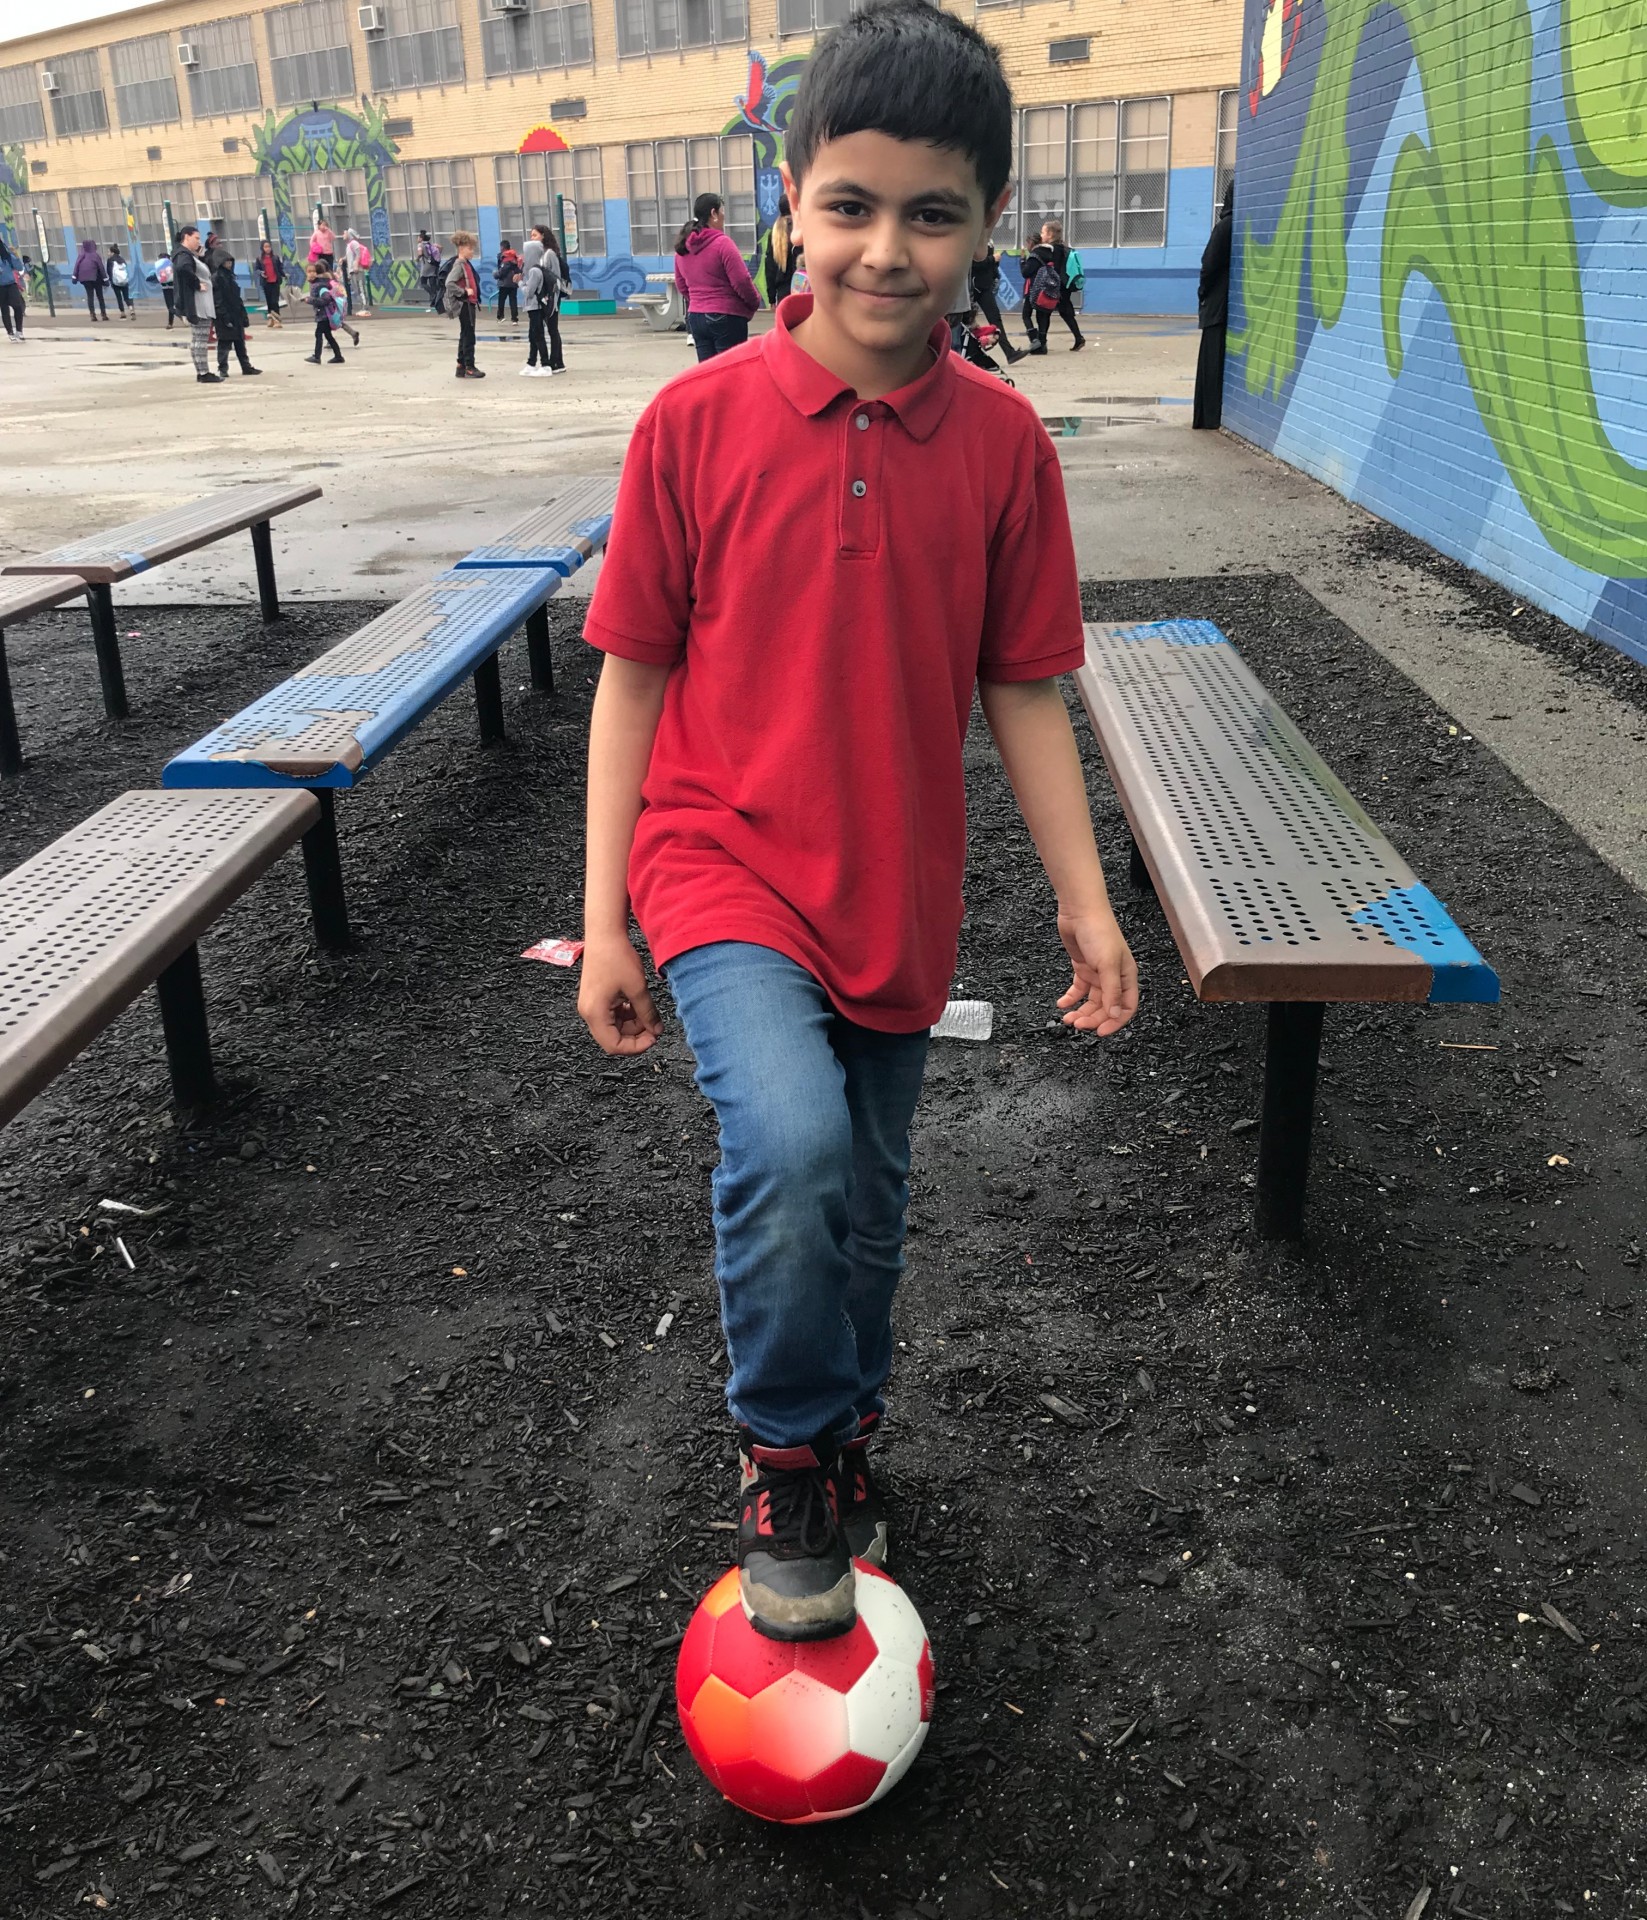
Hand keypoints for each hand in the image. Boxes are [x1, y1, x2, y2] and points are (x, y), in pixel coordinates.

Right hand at [578, 935, 663, 1055]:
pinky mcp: (596, 998)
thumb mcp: (637, 988)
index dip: (636, 1046)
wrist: (604, 935)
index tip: (653, 1038)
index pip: (613, 1046)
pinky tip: (638, 1004)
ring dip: (633, 1024)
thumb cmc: (615, 956)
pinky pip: (612, 1015)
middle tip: (654, 1027)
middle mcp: (588, 1012)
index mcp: (594, 1013)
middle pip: (613, 1038)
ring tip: (648, 1012)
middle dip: (636, 1035)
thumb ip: (648, 1013)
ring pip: (614, 1027)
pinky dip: (627, 1014)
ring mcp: (591, 1005)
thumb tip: (656, 1030)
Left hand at [1056, 908, 1138, 1036]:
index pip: (1126, 1007)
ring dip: (1080, 1012)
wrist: (1080, 911)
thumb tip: (1115, 1015)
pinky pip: (1078, 990)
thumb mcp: (1108, 964)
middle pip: (1106, 1007)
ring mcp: (1097, 973)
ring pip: (1091, 1001)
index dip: (1115, 1022)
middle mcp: (1113, 977)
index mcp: (1126, 976)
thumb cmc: (1099, 931)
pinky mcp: (1082, 968)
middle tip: (1078, 1025)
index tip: (1100, 1032)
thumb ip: (1112, 991)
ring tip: (1068, 1019)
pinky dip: (1070, 998)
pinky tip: (1063, 1004)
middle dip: (1093, 1018)